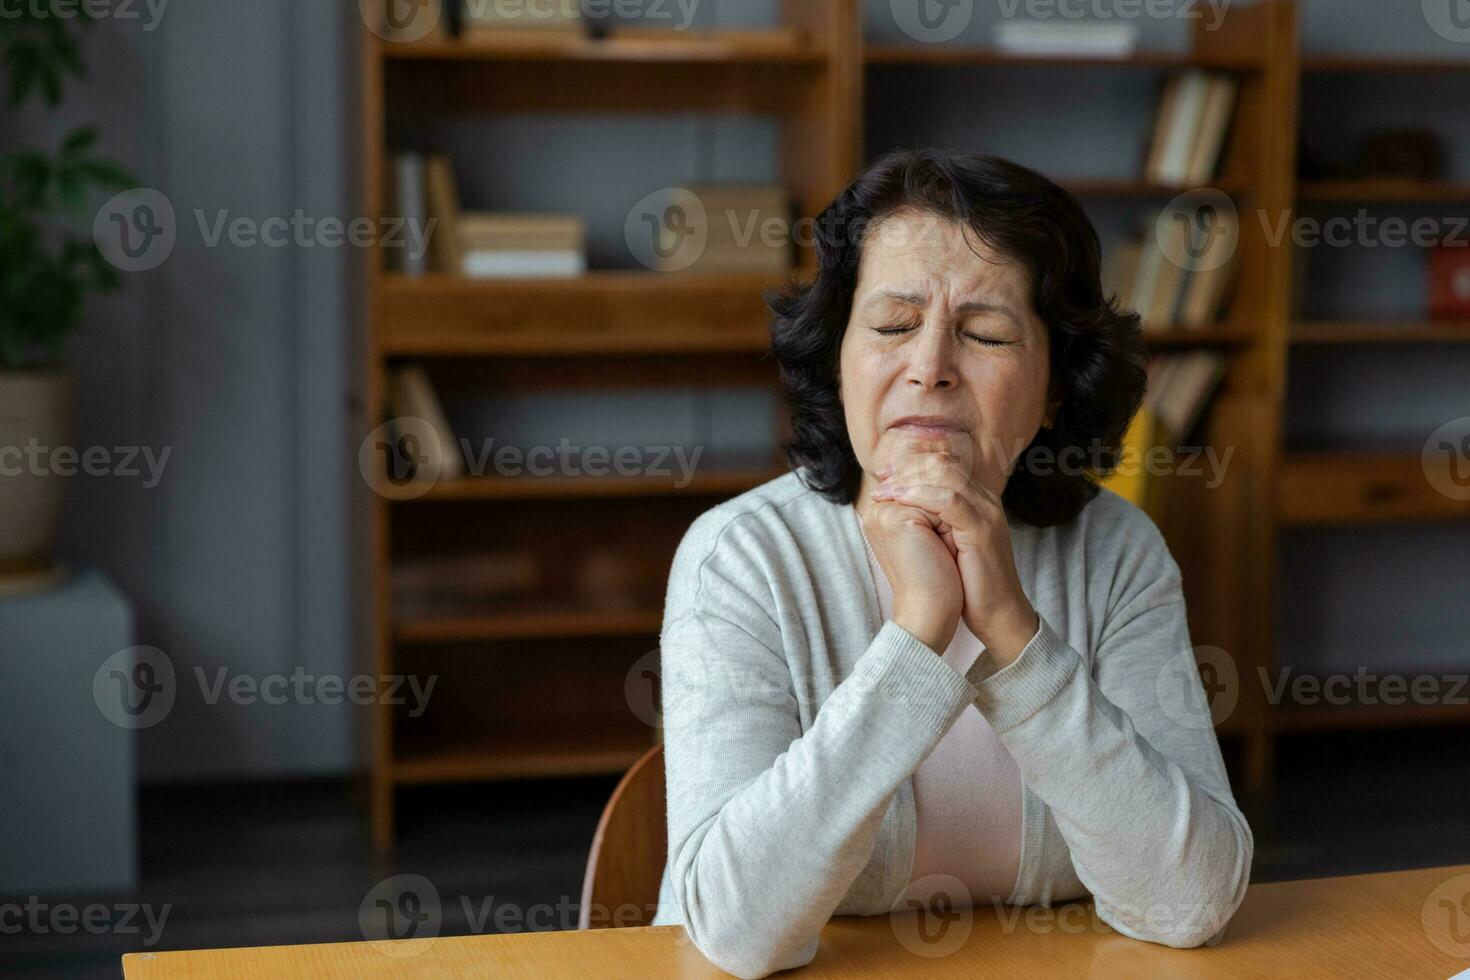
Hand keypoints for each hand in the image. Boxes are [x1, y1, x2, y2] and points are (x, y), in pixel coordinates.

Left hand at [870, 450, 1038, 667]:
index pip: (942, 464)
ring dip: (908, 480)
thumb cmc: (968, 582)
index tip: (883, 478)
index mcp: (977, 500)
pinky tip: (899, 502)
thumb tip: (897, 507)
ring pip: (945, 475)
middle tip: (880, 481)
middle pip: (942, 463)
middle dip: (906, 469)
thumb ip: (932, 521)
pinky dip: (920, 496)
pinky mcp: (982, 529)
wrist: (996, 614)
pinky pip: (949, 499)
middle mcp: (984, 500)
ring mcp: (986, 512)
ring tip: (883, 492)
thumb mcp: (947, 544)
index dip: (910, 466)